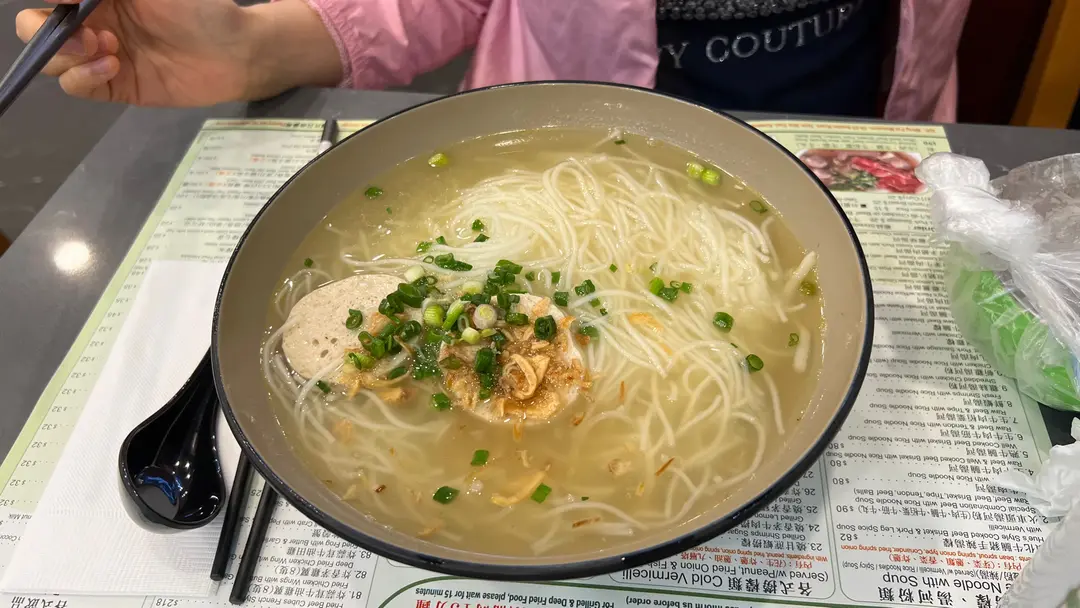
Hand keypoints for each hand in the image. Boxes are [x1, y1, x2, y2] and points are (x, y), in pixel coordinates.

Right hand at [15, 0, 343, 105]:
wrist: (237, 51)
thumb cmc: (199, 7)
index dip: (48, 1)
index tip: (68, 2)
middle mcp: (91, 21)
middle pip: (36, 28)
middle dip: (47, 32)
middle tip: (87, 35)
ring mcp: (99, 55)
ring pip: (53, 60)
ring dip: (69, 56)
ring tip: (110, 48)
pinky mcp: (114, 86)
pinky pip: (77, 87)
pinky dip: (84, 78)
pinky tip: (113, 66)